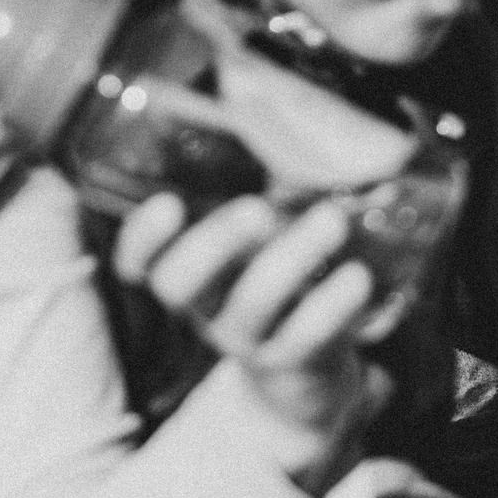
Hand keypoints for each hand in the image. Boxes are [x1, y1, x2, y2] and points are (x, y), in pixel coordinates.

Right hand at [114, 191, 400, 479]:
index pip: (141, 265)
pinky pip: (306, 336)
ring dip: (289, 260)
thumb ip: (265, 199)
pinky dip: (333, 304)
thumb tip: (282, 124)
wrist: (308, 373)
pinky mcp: (294, 361)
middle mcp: (209, 309)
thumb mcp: (264, 247)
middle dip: (213, 244)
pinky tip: (357, 275)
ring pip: (251, 306)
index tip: (166, 203)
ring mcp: (248, 340)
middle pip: (182, 285)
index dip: (142, 240)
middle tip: (255, 210)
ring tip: (331, 220)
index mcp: (195, 276)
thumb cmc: (285, 284)